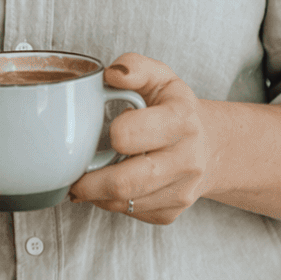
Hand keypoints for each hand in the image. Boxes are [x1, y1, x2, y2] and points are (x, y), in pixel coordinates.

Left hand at [68, 54, 211, 223]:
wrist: (207, 144)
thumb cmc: (173, 107)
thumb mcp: (159, 76)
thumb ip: (134, 67)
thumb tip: (111, 75)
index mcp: (181, 119)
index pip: (130, 135)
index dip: (112, 133)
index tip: (106, 129)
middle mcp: (187, 159)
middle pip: (126, 181)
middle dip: (90, 181)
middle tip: (73, 172)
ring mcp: (181, 190)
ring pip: (124, 202)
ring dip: (96, 194)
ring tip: (85, 178)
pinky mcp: (172, 212)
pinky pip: (130, 212)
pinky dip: (111, 202)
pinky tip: (109, 185)